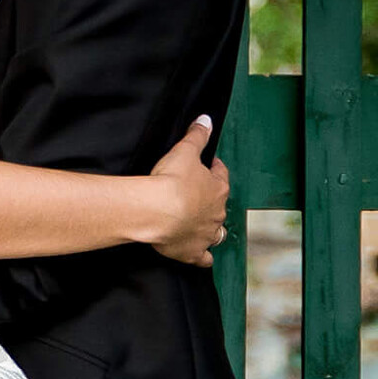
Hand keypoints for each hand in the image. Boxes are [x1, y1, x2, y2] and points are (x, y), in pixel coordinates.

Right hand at [144, 114, 229, 266]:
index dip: (214, 169)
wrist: (157, 211)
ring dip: (212, 228)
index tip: (210, 165)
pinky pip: (203, 258)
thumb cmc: (171, 181)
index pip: (220, 175)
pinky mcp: (193, 252)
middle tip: (198, 194)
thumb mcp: (184, 151)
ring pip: (217, 233)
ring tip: (204, 224)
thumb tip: (206, 120)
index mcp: (217, 188)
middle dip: (211, 199)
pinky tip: (201, 255)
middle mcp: (216, 214)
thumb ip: (197, 135)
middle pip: (219, 205)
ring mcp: (206, 234)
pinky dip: (203, 256)